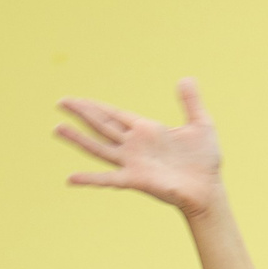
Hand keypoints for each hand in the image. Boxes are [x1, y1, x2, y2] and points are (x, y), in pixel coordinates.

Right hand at [57, 78, 223, 215]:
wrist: (210, 190)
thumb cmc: (205, 161)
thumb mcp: (201, 125)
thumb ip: (191, 102)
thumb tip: (186, 78)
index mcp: (145, 130)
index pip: (114, 114)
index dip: (95, 106)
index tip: (76, 100)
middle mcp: (134, 145)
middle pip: (101, 125)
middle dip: (81, 113)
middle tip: (60, 102)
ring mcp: (132, 163)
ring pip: (99, 148)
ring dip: (78, 139)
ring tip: (57, 129)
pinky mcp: (136, 180)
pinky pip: (109, 179)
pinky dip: (90, 179)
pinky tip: (71, 179)